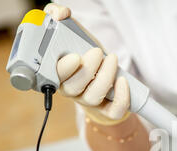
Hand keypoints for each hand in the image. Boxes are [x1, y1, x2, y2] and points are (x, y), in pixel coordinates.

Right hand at [44, 3, 129, 122]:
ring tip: (111, 59)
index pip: (54, 76)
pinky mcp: (107, 109)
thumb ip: (60, 17)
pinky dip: (121, 98)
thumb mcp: (72, 32)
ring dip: (105, 78)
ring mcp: (88, 101)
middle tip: (96, 52)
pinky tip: (122, 81)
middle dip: (88, 69)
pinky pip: (113, 112)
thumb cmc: (84, 52)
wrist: (102, 71)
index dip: (64, 69)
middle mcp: (70, 90)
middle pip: (74, 88)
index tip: (75, 57)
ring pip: (93, 98)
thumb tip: (60, 13)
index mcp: (57, 73)